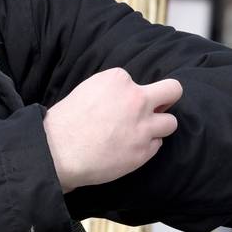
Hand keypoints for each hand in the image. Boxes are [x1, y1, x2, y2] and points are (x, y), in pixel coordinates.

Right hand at [43, 69, 182, 191]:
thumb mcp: (88, 89)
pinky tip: (129, 148)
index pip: (135, 82)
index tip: (116, 105)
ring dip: (158, 126)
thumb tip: (124, 96)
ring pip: (171, 122)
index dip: (127, 94)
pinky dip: (146, 146)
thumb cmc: (66, 122)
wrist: (58, 151)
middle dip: (168, 97)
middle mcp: (136, 100)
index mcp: (119, 80)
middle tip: (158, 106)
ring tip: (141, 132)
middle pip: (173, 90)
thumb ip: (112, 90)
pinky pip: (157, 144)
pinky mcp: (143, 151)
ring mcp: (143, 126)